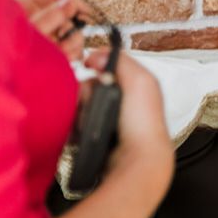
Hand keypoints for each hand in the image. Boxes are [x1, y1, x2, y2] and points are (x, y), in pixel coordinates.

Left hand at [14, 0, 94, 60]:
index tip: (87, 12)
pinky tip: (67, 60)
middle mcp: (38, 20)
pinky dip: (71, 54)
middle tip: (71, 39)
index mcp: (28, 6)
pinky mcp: (49, 54)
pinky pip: (69, 49)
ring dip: (74, 43)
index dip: (74, 1)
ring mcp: (44, 37)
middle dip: (73, 27)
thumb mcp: (26, 32)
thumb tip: (70, 2)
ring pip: (71, 33)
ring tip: (67, 53)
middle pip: (68, 15)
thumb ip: (49, 16)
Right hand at [82, 49, 173, 188]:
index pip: (107, 67)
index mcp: (135, 86)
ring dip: (79, 111)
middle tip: (91, 101)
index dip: (95, 65)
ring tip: (88, 120)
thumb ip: (120, 62)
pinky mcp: (95, 138)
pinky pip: (76, 126)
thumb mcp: (140, 81)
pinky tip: (80, 132)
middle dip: (85, 92)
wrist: (136, 160)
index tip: (87, 65)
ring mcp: (107, 121)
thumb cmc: (143, 122)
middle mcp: (122, 101)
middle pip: (89, 86)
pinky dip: (75, 127)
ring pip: (80, 106)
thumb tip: (96, 56)